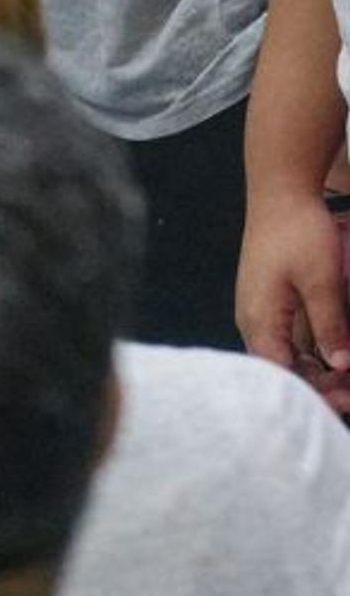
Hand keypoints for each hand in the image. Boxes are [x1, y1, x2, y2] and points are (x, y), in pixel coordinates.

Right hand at [237, 188, 349, 411]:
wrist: (280, 195)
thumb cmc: (296, 233)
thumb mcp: (321, 280)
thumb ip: (330, 324)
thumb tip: (341, 364)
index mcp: (260, 320)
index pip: (282, 374)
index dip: (315, 393)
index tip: (347, 400)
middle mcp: (255, 322)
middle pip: (284, 371)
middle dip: (321, 388)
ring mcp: (262, 314)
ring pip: (289, 358)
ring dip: (320, 373)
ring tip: (349, 379)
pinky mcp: (271, 305)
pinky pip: (290, 342)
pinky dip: (315, 355)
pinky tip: (338, 357)